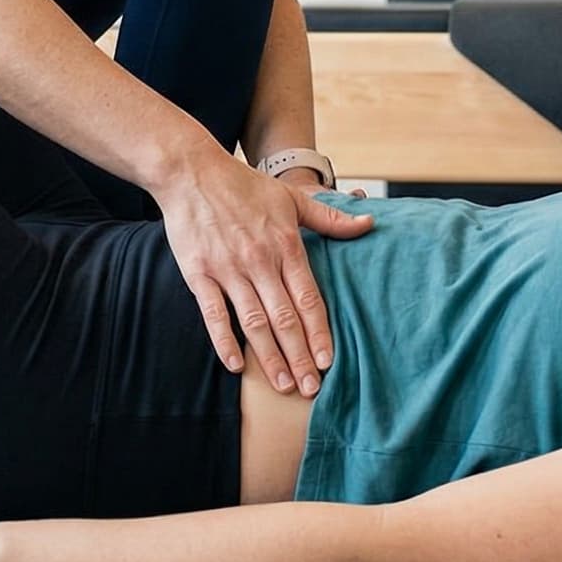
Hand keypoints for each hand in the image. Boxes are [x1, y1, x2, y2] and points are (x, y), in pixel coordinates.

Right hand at [156, 152, 373, 397]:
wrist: (192, 172)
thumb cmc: (244, 185)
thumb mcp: (292, 197)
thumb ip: (330, 218)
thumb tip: (369, 225)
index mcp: (286, 245)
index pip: (308, 298)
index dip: (319, 332)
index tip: (328, 361)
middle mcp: (259, 261)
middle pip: (284, 318)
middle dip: (300, 356)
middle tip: (311, 389)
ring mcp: (228, 269)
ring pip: (253, 322)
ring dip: (269, 356)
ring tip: (284, 385)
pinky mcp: (199, 274)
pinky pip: (213, 315)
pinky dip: (224, 342)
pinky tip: (237, 366)